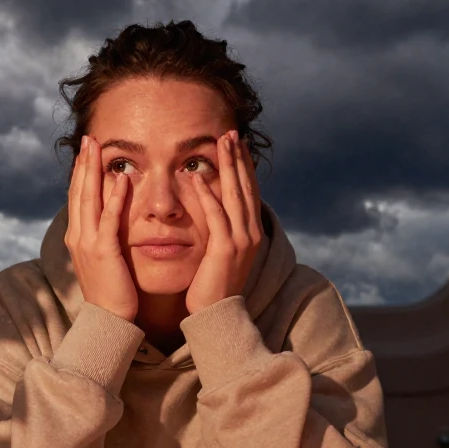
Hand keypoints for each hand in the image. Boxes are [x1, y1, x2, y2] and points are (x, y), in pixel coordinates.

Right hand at [65, 135, 137, 321]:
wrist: (108, 320)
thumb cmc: (111, 292)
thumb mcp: (103, 260)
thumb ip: (103, 238)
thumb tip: (109, 221)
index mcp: (77, 237)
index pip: (77, 197)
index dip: (80, 173)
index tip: (86, 151)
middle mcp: (77, 237)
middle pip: (78, 192)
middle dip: (83, 164)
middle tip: (88, 139)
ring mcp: (87, 243)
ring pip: (88, 199)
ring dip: (93, 172)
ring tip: (97, 148)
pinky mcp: (103, 251)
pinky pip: (108, 219)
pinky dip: (113, 198)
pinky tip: (120, 179)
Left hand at [186, 130, 262, 313]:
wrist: (217, 315)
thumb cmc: (214, 285)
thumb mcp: (223, 253)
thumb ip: (223, 231)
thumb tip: (217, 212)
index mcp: (251, 232)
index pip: (249, 191)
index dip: (244, 166)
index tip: (237, 143)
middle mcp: (251, 232)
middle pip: (246, 186)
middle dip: (239, 158)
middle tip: (231, 132)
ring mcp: (241, 241)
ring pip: (235, 195)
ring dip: (228, 167)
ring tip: (220, 143)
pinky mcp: (226, 250)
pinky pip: (216, 216)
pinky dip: (207, 195)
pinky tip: (197, 177)